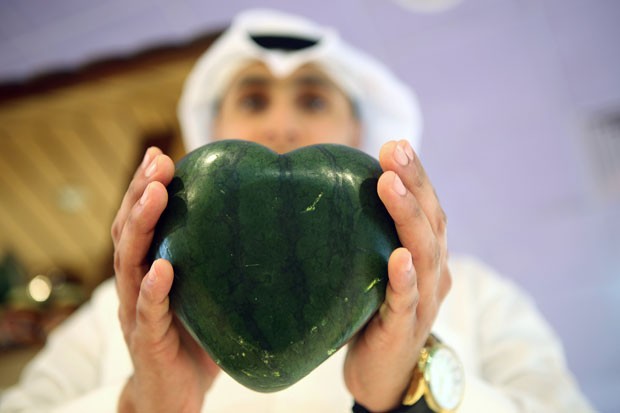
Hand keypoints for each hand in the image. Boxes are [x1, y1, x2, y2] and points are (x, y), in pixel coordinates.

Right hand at [111, 147, 219, 412]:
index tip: (159, 154)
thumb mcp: (208, 294)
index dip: (145, 186)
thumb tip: (269, 231)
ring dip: (141, 226)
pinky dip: (152, 288)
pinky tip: (163, 268)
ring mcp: (136, 312)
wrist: (174, 395)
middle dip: (141, 192)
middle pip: (128, 231)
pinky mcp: (147, 341)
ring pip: (129, 263)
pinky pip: (146, 312)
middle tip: (157, 161)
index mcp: (148, 269)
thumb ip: (219, 265)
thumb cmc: (193, 340)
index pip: (141, 221)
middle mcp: (135, 284)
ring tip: (156, 195)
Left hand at [344, 140, 451, 411]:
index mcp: (427, 254)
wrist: (384, 373)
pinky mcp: (406, 329)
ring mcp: (424, 301)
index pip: (428, 207)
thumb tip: (322, 196)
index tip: (394, 144)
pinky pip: (409, 301)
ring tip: (389, 183)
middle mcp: (433, 272)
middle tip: (394, 148)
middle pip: (431, 220)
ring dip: (408, 216)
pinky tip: (399, 257)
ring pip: (425, 253)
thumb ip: (363, 236)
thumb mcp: (371, 268)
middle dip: (414, 181)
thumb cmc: (374, 313)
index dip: (416, 175)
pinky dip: (406, 279)